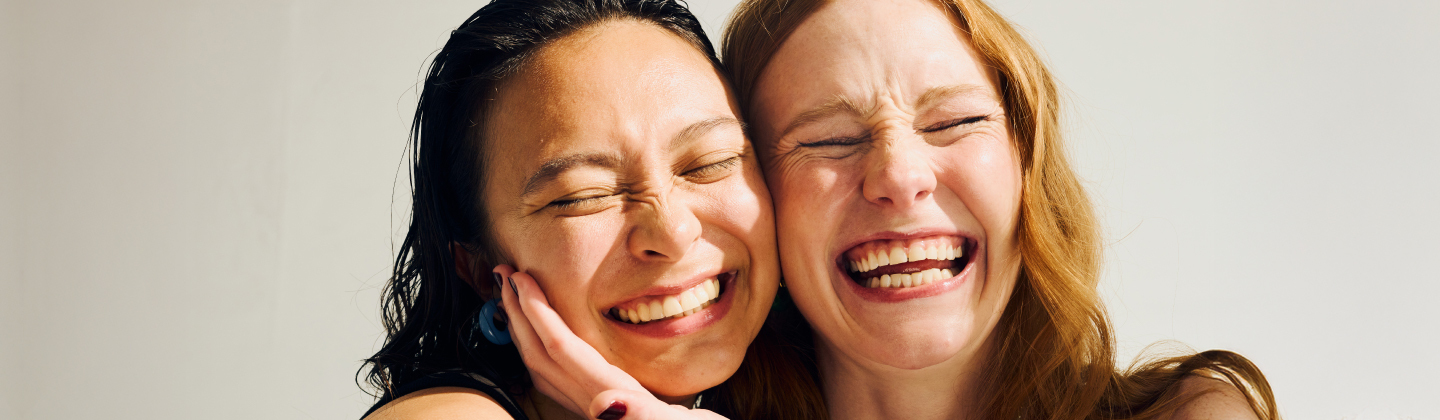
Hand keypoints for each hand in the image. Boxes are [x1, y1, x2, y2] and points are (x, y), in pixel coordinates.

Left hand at [495, 265, 728, 419]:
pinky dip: (542, 351)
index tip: (520, 278)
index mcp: (610, 395)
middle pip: (540, 354)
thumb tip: (604, 404)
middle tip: (503, 274)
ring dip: (524, 330)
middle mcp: (593, 402)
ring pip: (542, 367)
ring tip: (514, 299)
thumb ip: (640, 415)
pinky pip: (556, 378)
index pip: (560, 346)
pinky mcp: (600, 411)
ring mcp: (592, 408)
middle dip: (518, 313)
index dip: (537, 311)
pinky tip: (547, 342)